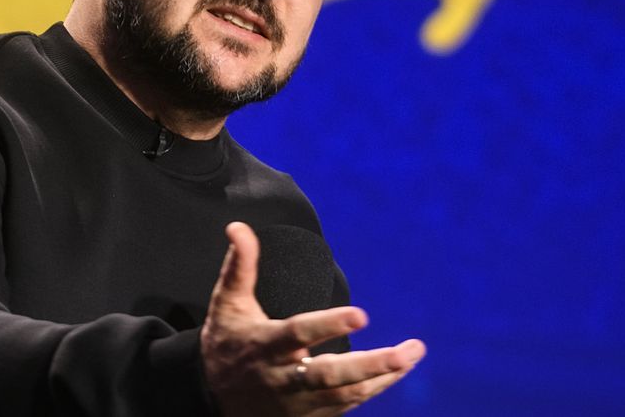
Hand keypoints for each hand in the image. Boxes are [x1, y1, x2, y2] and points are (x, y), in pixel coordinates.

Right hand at [200, 222, 424, 415]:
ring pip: (346, 394)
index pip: (298, 334)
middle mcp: (284, 378)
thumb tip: (239, 227)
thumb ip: (239, 266)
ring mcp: (299, 402)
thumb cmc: (226, 343)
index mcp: (264, 346)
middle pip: (330, 376)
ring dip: (383, 376)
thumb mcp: (227, 304)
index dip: (328, 326)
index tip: (361, 315)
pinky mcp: (310, 416)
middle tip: (405, 352)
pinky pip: (348, 405)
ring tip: (412, 353)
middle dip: (370, 366)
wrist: (212, 400)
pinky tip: (398, 369)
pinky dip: (375, 388)